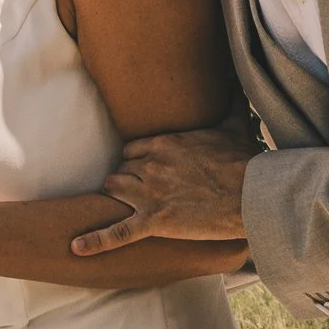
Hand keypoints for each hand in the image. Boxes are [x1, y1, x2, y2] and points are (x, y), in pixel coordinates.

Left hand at [70, 118, 257, 255]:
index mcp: (164, 143)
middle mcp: (151, 166)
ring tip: (125, 204)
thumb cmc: (245, 162)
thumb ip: (232, 102)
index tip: (144, 167)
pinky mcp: (154, 222)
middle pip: (121, 169)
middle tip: (141, 189)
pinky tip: (75, 248)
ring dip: (117, 196)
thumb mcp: (235, 125)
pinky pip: (117, 233)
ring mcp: (150, 195)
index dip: (135, 160)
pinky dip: (95, 241)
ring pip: (113, 189)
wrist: (253, 195)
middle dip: (127, 178)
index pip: (131, 149)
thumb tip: (241, 80)